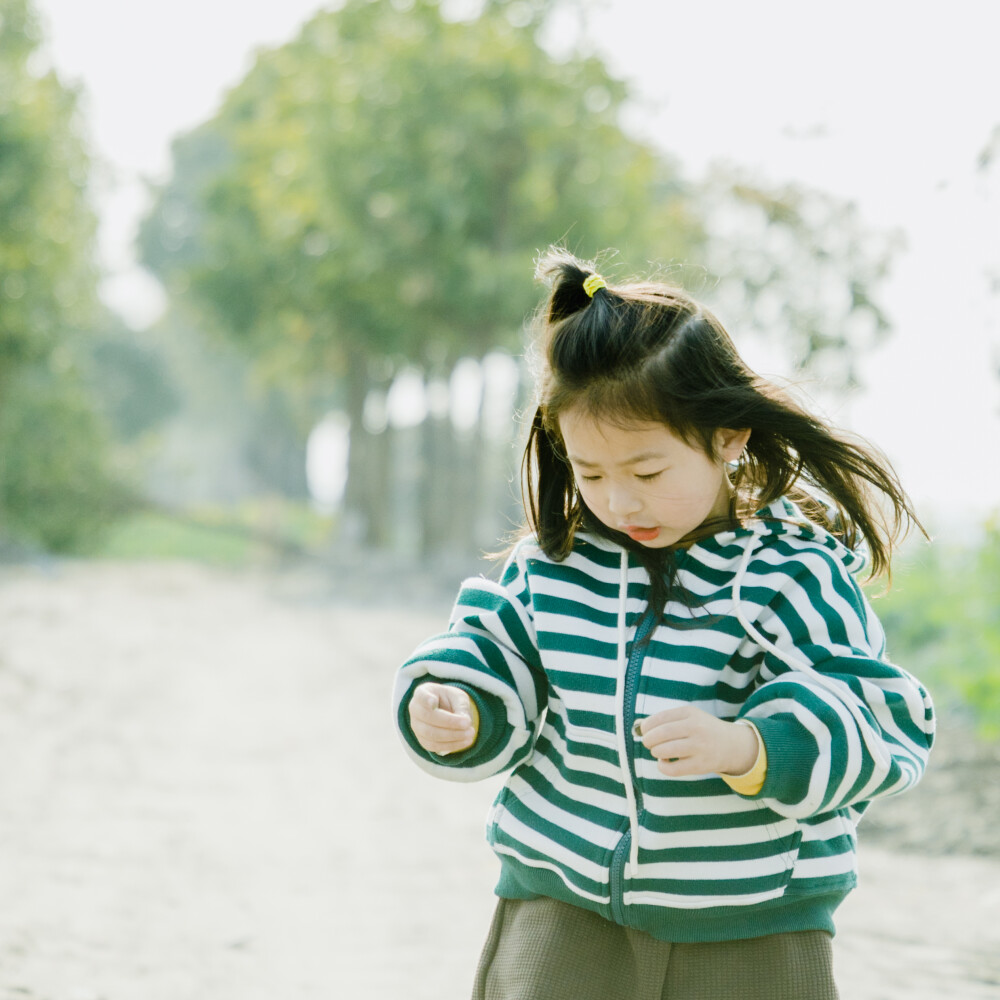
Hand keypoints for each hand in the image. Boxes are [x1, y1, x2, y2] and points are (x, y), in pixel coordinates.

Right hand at [408, 683, 479, 755]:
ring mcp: (416, 726)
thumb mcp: (458, 697)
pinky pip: (434, 746)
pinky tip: (465, 742)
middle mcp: (415, 709)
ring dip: (452, 736)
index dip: (425, 699)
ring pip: (430, 734)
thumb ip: (460, 707)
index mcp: (422, 693)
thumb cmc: (450, 700)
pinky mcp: (422, 740)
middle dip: (449, 722)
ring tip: (470, 734)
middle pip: (428, 717)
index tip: (433, 702)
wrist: (446, 711)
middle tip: (468, 723)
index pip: (420, 695)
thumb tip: (465, 722)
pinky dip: (451, 745)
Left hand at [639, 705, 757, 778]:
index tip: (644, 731)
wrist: (732, 745)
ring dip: (656, 752)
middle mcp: (695, 728)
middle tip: (648, 743)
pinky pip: (673, 769)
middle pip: (661, 733)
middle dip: (648, 739)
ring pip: (665, 750)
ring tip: (658, 751)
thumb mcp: (689, 717)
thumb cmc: (702, 730)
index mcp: (690, 713)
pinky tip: (664, 762)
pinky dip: (662, 766)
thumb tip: (638, 726)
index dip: (647, 726)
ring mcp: (699, 747)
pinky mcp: (700, 765)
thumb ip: (665, 720)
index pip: (660, 718)